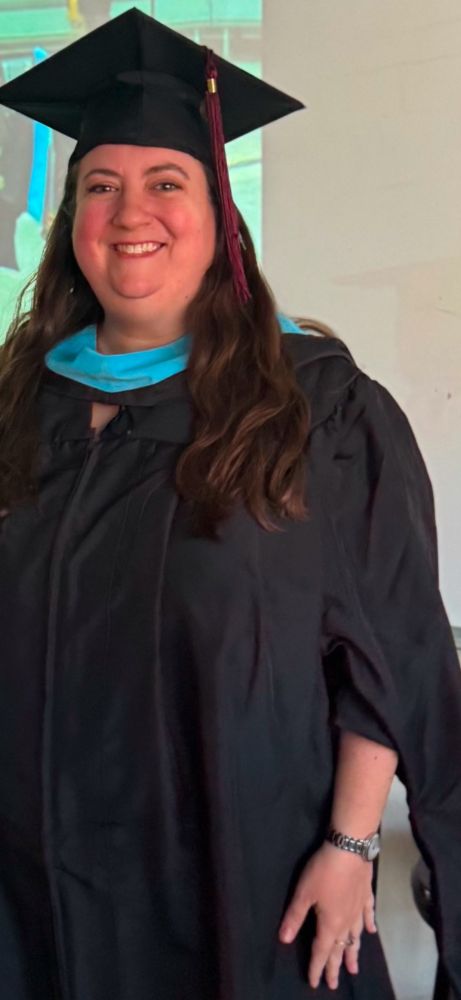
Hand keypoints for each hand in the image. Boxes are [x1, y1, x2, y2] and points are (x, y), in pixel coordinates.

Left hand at [279, 842, 376, 989]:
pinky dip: (369, 925)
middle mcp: (347, 922)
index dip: (317, 968)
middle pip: (340, 949)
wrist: (350, 849)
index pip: (322, 951)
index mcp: (330, 924)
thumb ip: (294, 917)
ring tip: (353, 968)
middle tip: (333, 984)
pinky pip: (368, 915)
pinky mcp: (366, 895)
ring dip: (353, 953)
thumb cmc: (324, 871)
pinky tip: (370, 931)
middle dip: (335, 967)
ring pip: (356, 937)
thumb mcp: (303, 893)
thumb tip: (283, 940)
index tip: (314, 983)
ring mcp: (359, 909)